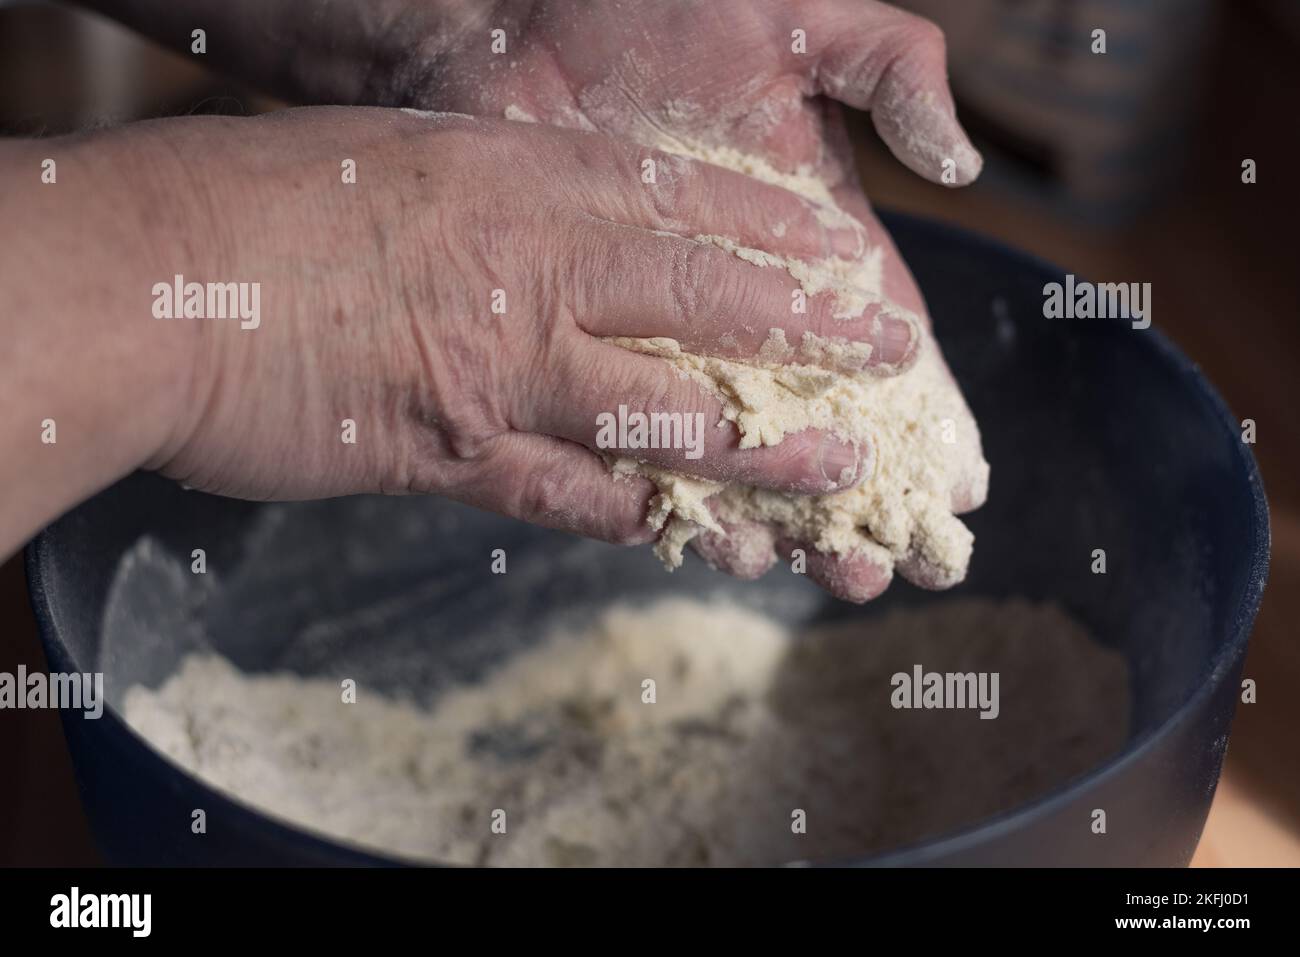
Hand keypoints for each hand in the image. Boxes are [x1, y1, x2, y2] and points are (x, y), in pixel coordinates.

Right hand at [120, 109, 926, 568]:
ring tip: (841, 472)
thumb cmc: (250, 204)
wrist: (145, 281)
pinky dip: (649, 520)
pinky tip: (710, 543)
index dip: (772, 229)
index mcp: (514, 176)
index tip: (838, 254)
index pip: (678, 197)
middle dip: (807, 332)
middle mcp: (527, 266)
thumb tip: (538, 217)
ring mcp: (497, 364)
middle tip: (890, 352)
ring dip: (761, 447)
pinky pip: (578, 495)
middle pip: (702, 300)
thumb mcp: (388, 160)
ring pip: (666, 410)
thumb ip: (479, 193)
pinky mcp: (452, 453)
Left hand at [397, 0, 987, 596]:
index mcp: (798, 227)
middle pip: (811, 404)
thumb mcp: (792, 19)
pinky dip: (665, 474)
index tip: (958, 484)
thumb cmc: (657, 3)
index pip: (872, 333)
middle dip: (858, 482)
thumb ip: (885, 69)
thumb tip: (959, 163)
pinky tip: (705, 532)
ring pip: (729, 429)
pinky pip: (629, 416)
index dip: (919, 409)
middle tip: (894, 557)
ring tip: (821, 567)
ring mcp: (653, 318)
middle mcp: (733, 287)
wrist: (510, 13)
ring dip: (777, 502)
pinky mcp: (577, 329)